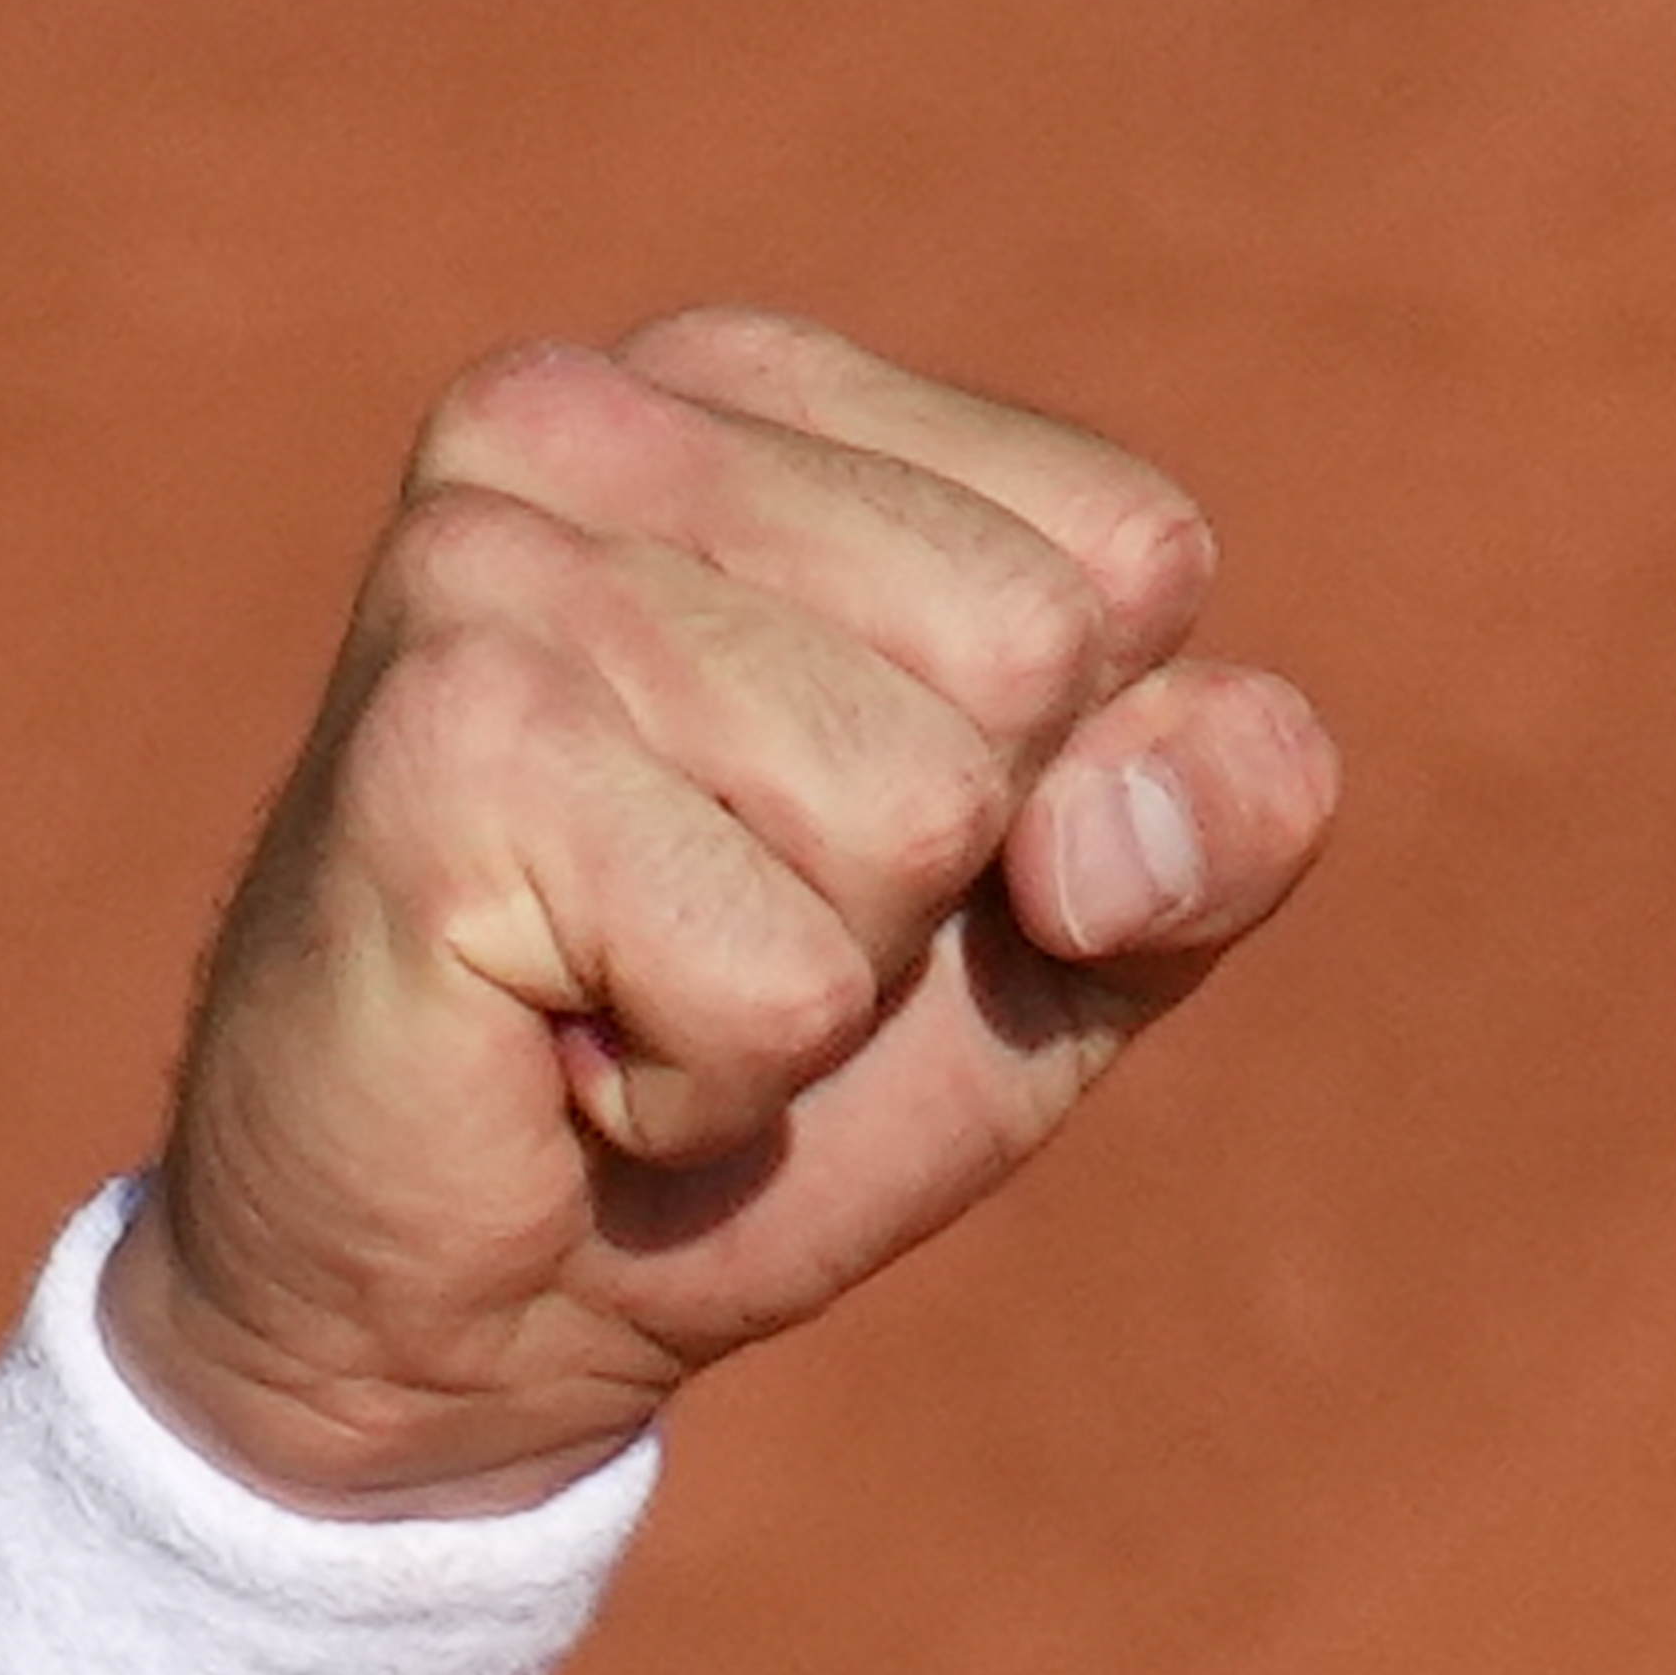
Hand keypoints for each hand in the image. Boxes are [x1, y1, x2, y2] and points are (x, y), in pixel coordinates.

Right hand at [105, 308, 1342, 1505]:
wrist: (483, 1284)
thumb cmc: (777, 1050)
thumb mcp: (1086, 922)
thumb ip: (1228, 808)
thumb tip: (1116, 826)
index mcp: (758, 389)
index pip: (1128, 548)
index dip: (1065, 767)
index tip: (862, 837)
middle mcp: (593, 415)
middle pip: (1032, 653)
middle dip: (931, 872)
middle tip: (724, 914)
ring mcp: (493, 562)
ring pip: (914, 812)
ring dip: (813, 982)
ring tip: (632, 971)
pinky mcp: (447, 745)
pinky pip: (779, 977)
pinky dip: (711, 1082)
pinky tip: (562, 1044)